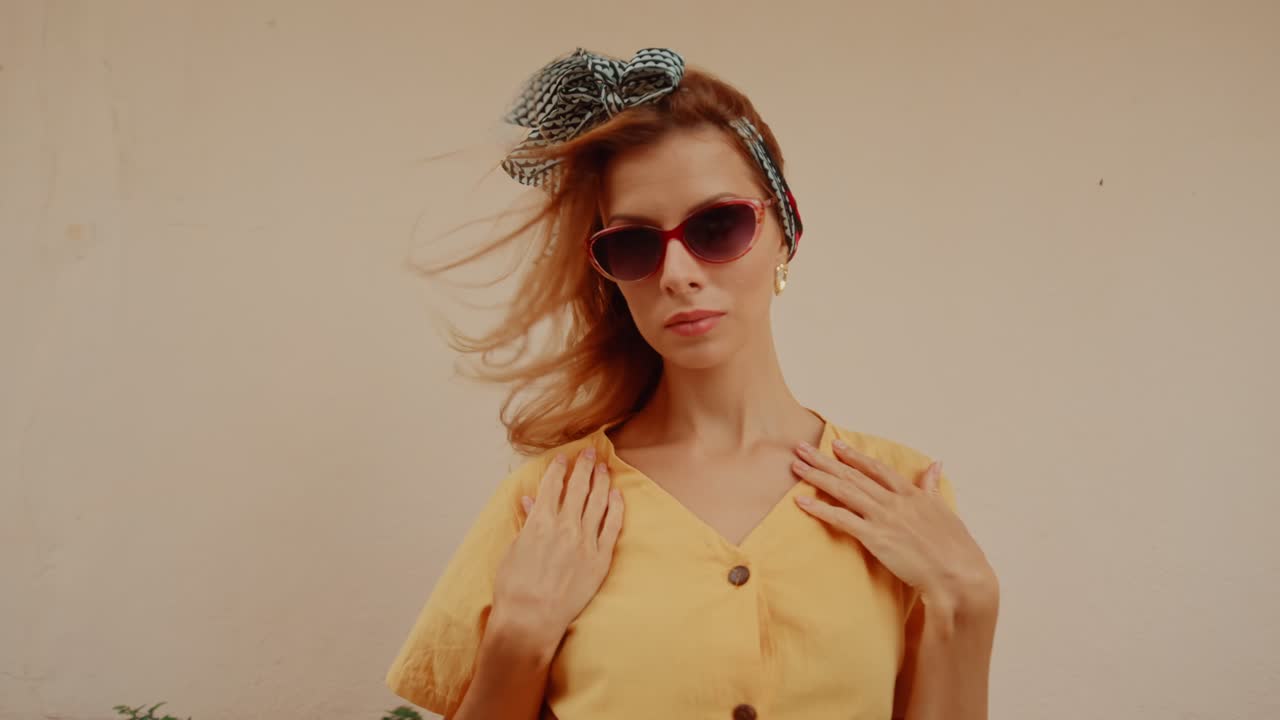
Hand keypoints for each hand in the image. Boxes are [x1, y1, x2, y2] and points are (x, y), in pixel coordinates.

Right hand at [492, 447, 623, 644]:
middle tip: (590, 452)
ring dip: (601, 481)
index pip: (551, 486)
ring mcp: (585, 542)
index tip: (564, 458)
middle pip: (578, 487)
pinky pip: (612, 526)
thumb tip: (529, 501)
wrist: (531, 620)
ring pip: (598, 502)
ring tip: (605, 468)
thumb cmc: (514, 589)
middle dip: (584, 466)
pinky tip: (617, 495)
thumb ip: (525, 523)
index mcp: (539, 522)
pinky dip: (615, 508)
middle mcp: (565, 526)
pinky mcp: (600, 559)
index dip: (559, 468)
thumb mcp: (513, 550)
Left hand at [790, 440, 995, 610]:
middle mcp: (895, 500)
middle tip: (801, 448)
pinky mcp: (876, 537)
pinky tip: (801, 501)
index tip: (835, 444)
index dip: (854, 455)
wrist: (958, 574)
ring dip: (817, 477)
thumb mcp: (945, 509)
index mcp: (911, 493)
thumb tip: (936, 463)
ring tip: (796, 466)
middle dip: (824, 460)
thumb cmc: (955, 547)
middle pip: (853, 475)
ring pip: (844, 491)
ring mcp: (884, 517)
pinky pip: (842, 519)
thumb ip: (933, 486)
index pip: (876, 468)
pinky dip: (820, 509)